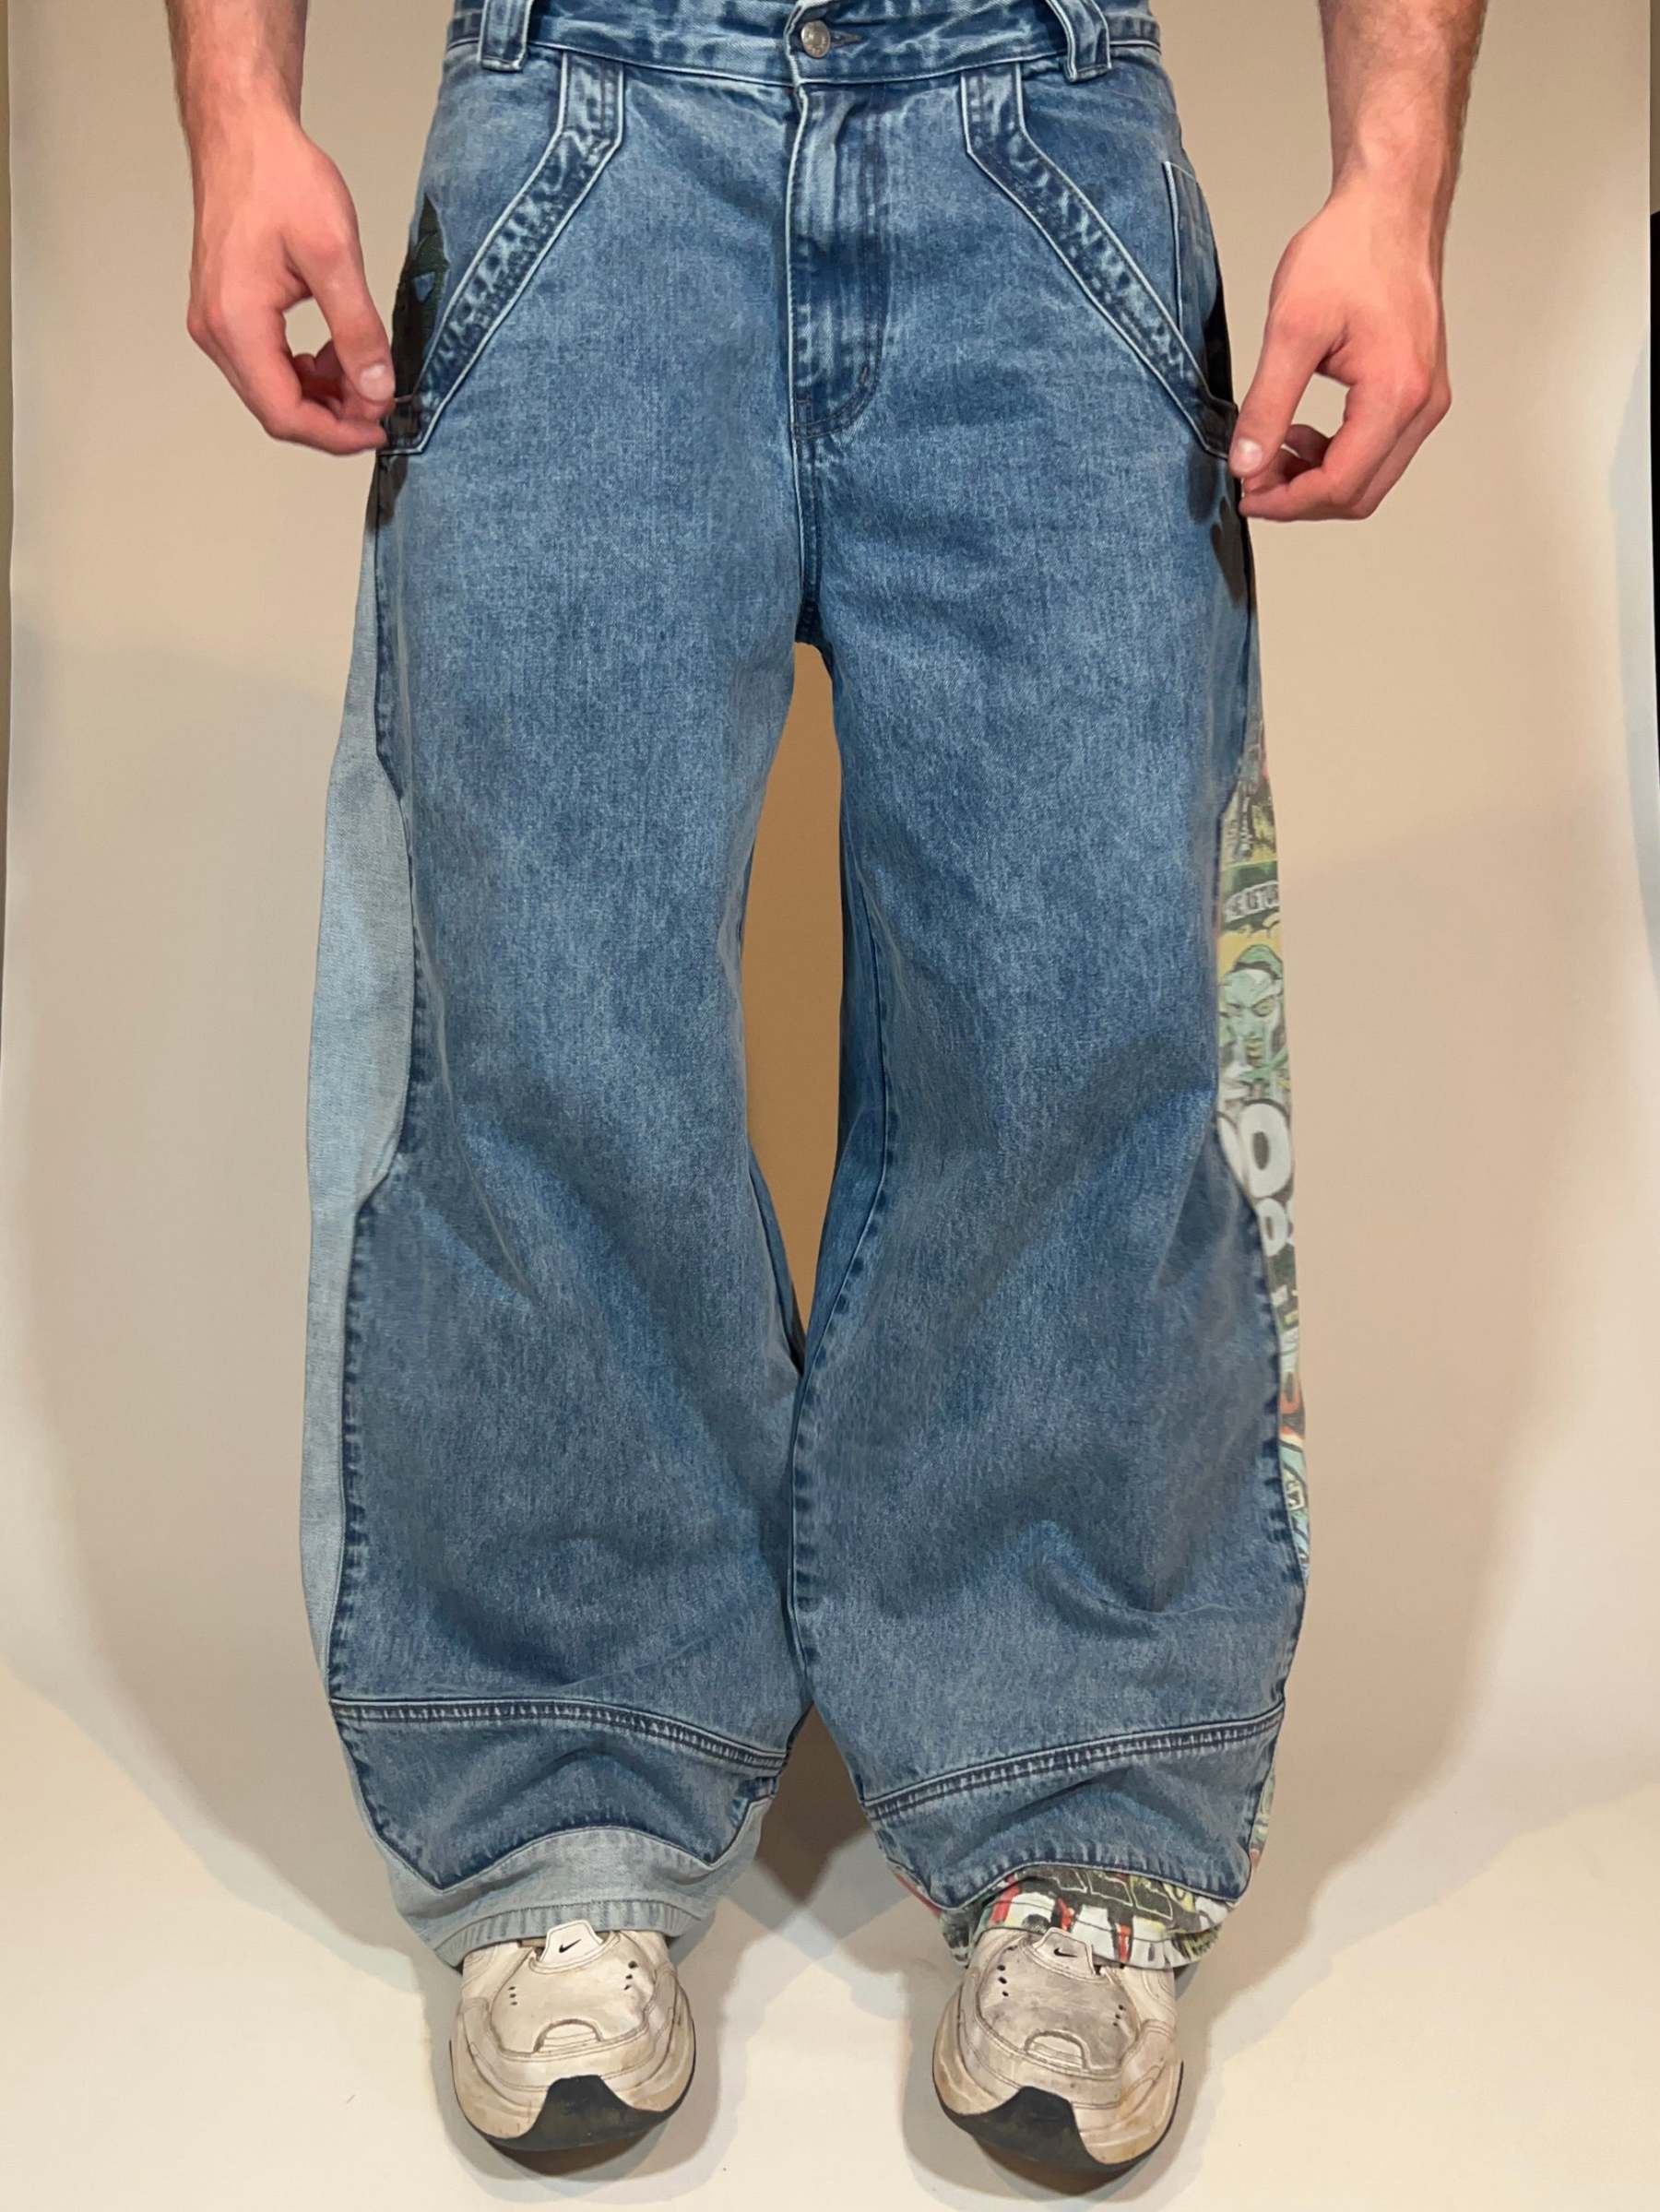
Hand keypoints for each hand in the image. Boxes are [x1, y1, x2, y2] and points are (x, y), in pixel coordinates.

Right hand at [186, 104, 390, 455]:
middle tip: (382, 403)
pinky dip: (307, 372)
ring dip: (323, 397)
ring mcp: (217, 323)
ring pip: (274, 391)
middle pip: (277, 410)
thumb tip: (377, 390)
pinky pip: (268, 364)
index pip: (284, 414)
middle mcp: (215, 331)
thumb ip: (357, 330)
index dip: (337, 434)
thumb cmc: (279, 177)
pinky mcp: (228, 312)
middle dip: (334, 418)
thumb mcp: (334, 254)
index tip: (381, 428)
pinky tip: (338, 355)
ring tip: (366, 375)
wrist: (244, 134)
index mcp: (235, 323)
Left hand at [1229, 183, 1450, 521]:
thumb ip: (1267, 404)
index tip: (1245, 494)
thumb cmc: (1348, 250)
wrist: (1390, 204)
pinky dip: (1335, 455)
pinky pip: (1378, 449)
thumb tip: (1246, 465)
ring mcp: (1427, 400)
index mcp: (1397, 393)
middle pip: (1359, 494)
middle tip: (1252, 479)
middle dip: (1300, 499)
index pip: (1340, 484)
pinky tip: (1298, 431)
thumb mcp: (1290, 329)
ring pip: (1369, 478)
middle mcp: (1423, 405)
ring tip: (1270, 452)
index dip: (1286, 502)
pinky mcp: (1419, 390)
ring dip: (1316, 479)